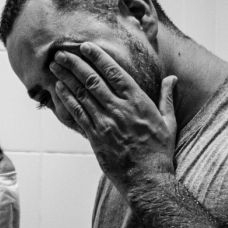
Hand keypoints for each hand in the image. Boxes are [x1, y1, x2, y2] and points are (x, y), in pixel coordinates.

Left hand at [49, 42, 177, 198]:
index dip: (98, 57)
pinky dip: (67, 99)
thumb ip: (166, 98)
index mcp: (138, 102)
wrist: (147, 180)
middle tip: (61, 52)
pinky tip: (59, 89)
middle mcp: (120, 110)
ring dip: (67, 78)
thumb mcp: (169, 123)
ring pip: (82, 95)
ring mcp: (106, 124)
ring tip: (55, 66)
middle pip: (93, 80)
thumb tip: (171, 79)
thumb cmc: (159, 152)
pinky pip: (78, 114)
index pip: (115, 73)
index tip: (86, 46)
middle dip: (75, 64)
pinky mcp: (95, 138)